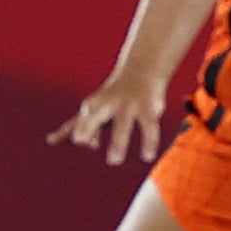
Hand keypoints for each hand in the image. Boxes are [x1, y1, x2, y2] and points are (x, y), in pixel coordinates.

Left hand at [48, 67, 169, 166]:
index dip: (82, 130)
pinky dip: (149, 143)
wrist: (141, 69)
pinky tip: (147, 157)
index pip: (82, 121)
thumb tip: (84, 142)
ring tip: (113, 161)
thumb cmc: (113, 96)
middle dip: (90, 129)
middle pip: (96, 118)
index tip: (82, 141)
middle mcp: (109, 104)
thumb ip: (87, 126)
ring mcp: (129, 104)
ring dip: (118, 143)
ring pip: (123, 126)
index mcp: (93, 105)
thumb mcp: (97, 108)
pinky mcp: (149, 108)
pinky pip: (149, 128)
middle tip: (87, 145)